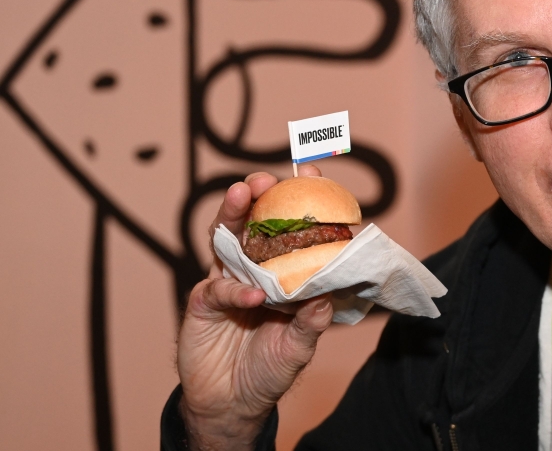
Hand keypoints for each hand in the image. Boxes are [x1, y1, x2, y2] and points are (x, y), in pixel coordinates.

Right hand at [177, 166, 330, 449]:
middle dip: (260, 196)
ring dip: (234, 215)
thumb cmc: (270, 367)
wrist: (232, 402)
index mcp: (283, 271)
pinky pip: (218, 288)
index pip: (293, 229)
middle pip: (254, 223)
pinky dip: (235, 290)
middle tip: (266, 180)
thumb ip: (311, 322)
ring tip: (243, 194)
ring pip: (227, 240)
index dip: (301, 200)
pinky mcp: (204, 302)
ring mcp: (227, 280)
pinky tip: (253, 296)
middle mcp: (254, 268)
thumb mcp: (299, 347)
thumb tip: (325, 295)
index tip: (312, 173)